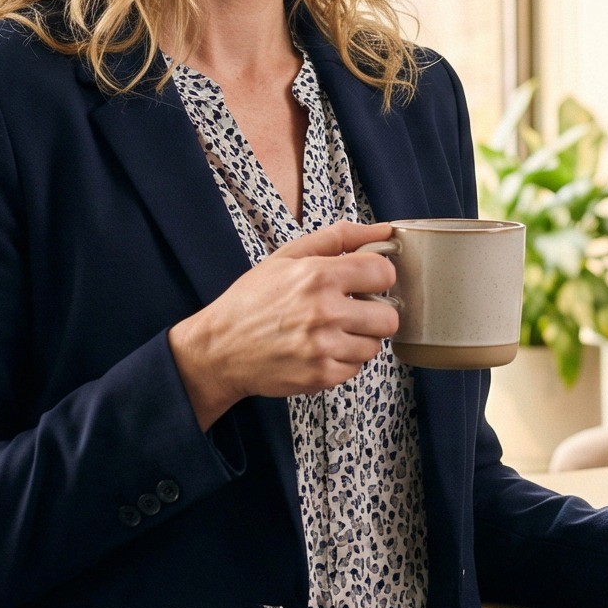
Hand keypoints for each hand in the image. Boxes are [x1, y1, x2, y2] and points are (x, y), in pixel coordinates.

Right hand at [166, 221, 398, 425]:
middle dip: (375, 313)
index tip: (366, 281)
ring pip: (374, 346)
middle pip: (389, 317)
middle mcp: (324, 312)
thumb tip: (384, 230)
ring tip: (331, 331)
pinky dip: (343, 361)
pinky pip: (356, 368)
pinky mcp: (321, 376)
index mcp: (318, 276)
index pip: (384, 273)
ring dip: (358, 339)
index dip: (378, 276)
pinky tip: (320, 350)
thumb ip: (339, 237)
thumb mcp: (287, 256)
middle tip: (352, 311)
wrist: (219, 349)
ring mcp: (324, 348)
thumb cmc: (252, 300)